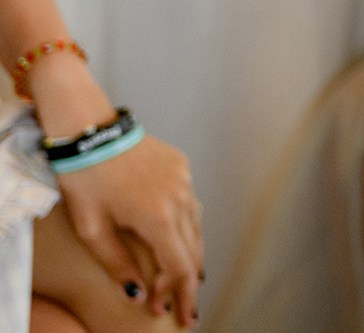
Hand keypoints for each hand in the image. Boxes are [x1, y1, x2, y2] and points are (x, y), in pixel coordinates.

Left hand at [54, 135, 203, 325]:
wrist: (91, 130)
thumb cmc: (86, 180)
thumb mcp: (92, 229)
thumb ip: (118, 263)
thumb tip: (137, 293)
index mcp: (158, 217)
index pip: (181, 266)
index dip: (181, 294)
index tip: (178, 314)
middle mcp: (180, 198)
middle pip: (193, 249)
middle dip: (189, 282)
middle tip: (184, 306)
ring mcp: (185, 180)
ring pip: (196, 226)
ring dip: (189, 254)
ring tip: (184, 277)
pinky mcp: (182, 167)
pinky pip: (191, 203)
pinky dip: (186, 226)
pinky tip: (178, 236)